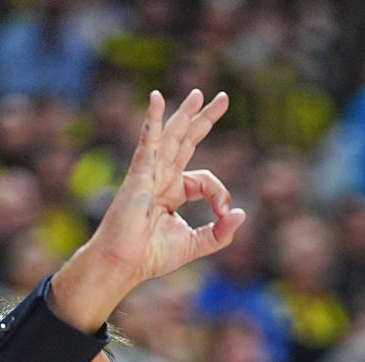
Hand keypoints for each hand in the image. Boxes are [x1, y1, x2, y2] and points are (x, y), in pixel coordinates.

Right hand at [52, 89, 245, 331]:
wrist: (123, 263)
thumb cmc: (151, 256)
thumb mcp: (196, 244)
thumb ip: (220, 232)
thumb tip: (241, 214)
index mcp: (173, 192)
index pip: (205, 181)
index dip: (220, 194)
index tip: (224, 213)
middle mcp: (161, 177)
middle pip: (187, 141)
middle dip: (205, 119)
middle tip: (223, 98)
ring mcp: (150, 173)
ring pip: (171, 136)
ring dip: (185, 114)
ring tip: (199, 94)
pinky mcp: (139, 174)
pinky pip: (148, 141)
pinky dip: (152, 119)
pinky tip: (156, 98)